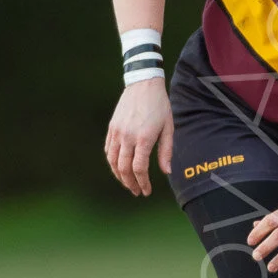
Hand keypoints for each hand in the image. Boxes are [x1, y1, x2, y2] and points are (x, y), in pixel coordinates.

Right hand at [104, 79, 172, 195]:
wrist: (143, 85)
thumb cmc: (160, 107)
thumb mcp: (169, 128)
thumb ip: (166, 151)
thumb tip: (167, 172)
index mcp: (143, 138)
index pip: (139, 168)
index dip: (142, 183)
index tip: (146, 191)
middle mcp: (127, 136)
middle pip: (123, 168)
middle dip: (130, 183)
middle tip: (137, 192)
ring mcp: (117, 132)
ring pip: (112, 160)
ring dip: (119, 175)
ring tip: (128, 183)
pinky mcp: (111, 127)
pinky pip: (108, 150)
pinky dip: (112, 162)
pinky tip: (119, 168)